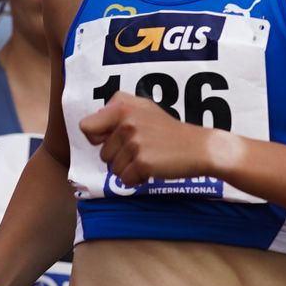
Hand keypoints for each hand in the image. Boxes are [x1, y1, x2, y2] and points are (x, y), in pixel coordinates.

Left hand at [78, 93, 215, 187]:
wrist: (198, 148)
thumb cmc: (169, 131)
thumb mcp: (144, 108)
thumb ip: (117, 109)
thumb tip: (92, 124)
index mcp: (122, 106)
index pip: (86, 127)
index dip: (97, 138)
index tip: (113, 140)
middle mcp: (126, 122)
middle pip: (102, 154)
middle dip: (119, 157)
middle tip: (142, 149)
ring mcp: (134, 142)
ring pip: (112, 168)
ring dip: (128, 168)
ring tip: (149, 157)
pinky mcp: (142, 162)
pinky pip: (124, 180)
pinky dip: (136, 179)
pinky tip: (152, 168)